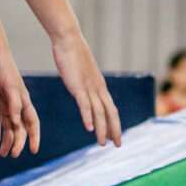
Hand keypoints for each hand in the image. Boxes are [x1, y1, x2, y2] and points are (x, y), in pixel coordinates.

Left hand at [0, 45, 38, 157]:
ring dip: (7, 141)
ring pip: (8, 128)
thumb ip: (14, 104)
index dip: (34, 137)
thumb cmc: (3, 68)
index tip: (34, 151)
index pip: (32, 123)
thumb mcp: (9, 86)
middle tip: (14, 155)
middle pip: (20, 129)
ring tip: (3, 154)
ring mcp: (4, 106)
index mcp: (24, 102)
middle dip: (18, 143)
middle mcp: (16, 106)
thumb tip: (17, 123)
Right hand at [50, 31, 122, 146]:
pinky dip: (88, 117)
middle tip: (117, 145)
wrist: (68, 40)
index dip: (114, 123)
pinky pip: (85, 104)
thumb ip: (84, 82)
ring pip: (99, 112)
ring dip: (102, 129)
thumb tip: (83, 88)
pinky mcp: (78, 86)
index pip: (111, 108)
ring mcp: (89, 87)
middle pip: (110, 113)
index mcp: (99, 86)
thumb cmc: (73, 54)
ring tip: (102, 143)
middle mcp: (98, 88)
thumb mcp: (81, 72)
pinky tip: (89, 129)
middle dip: (114, 130)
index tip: (115, 137)